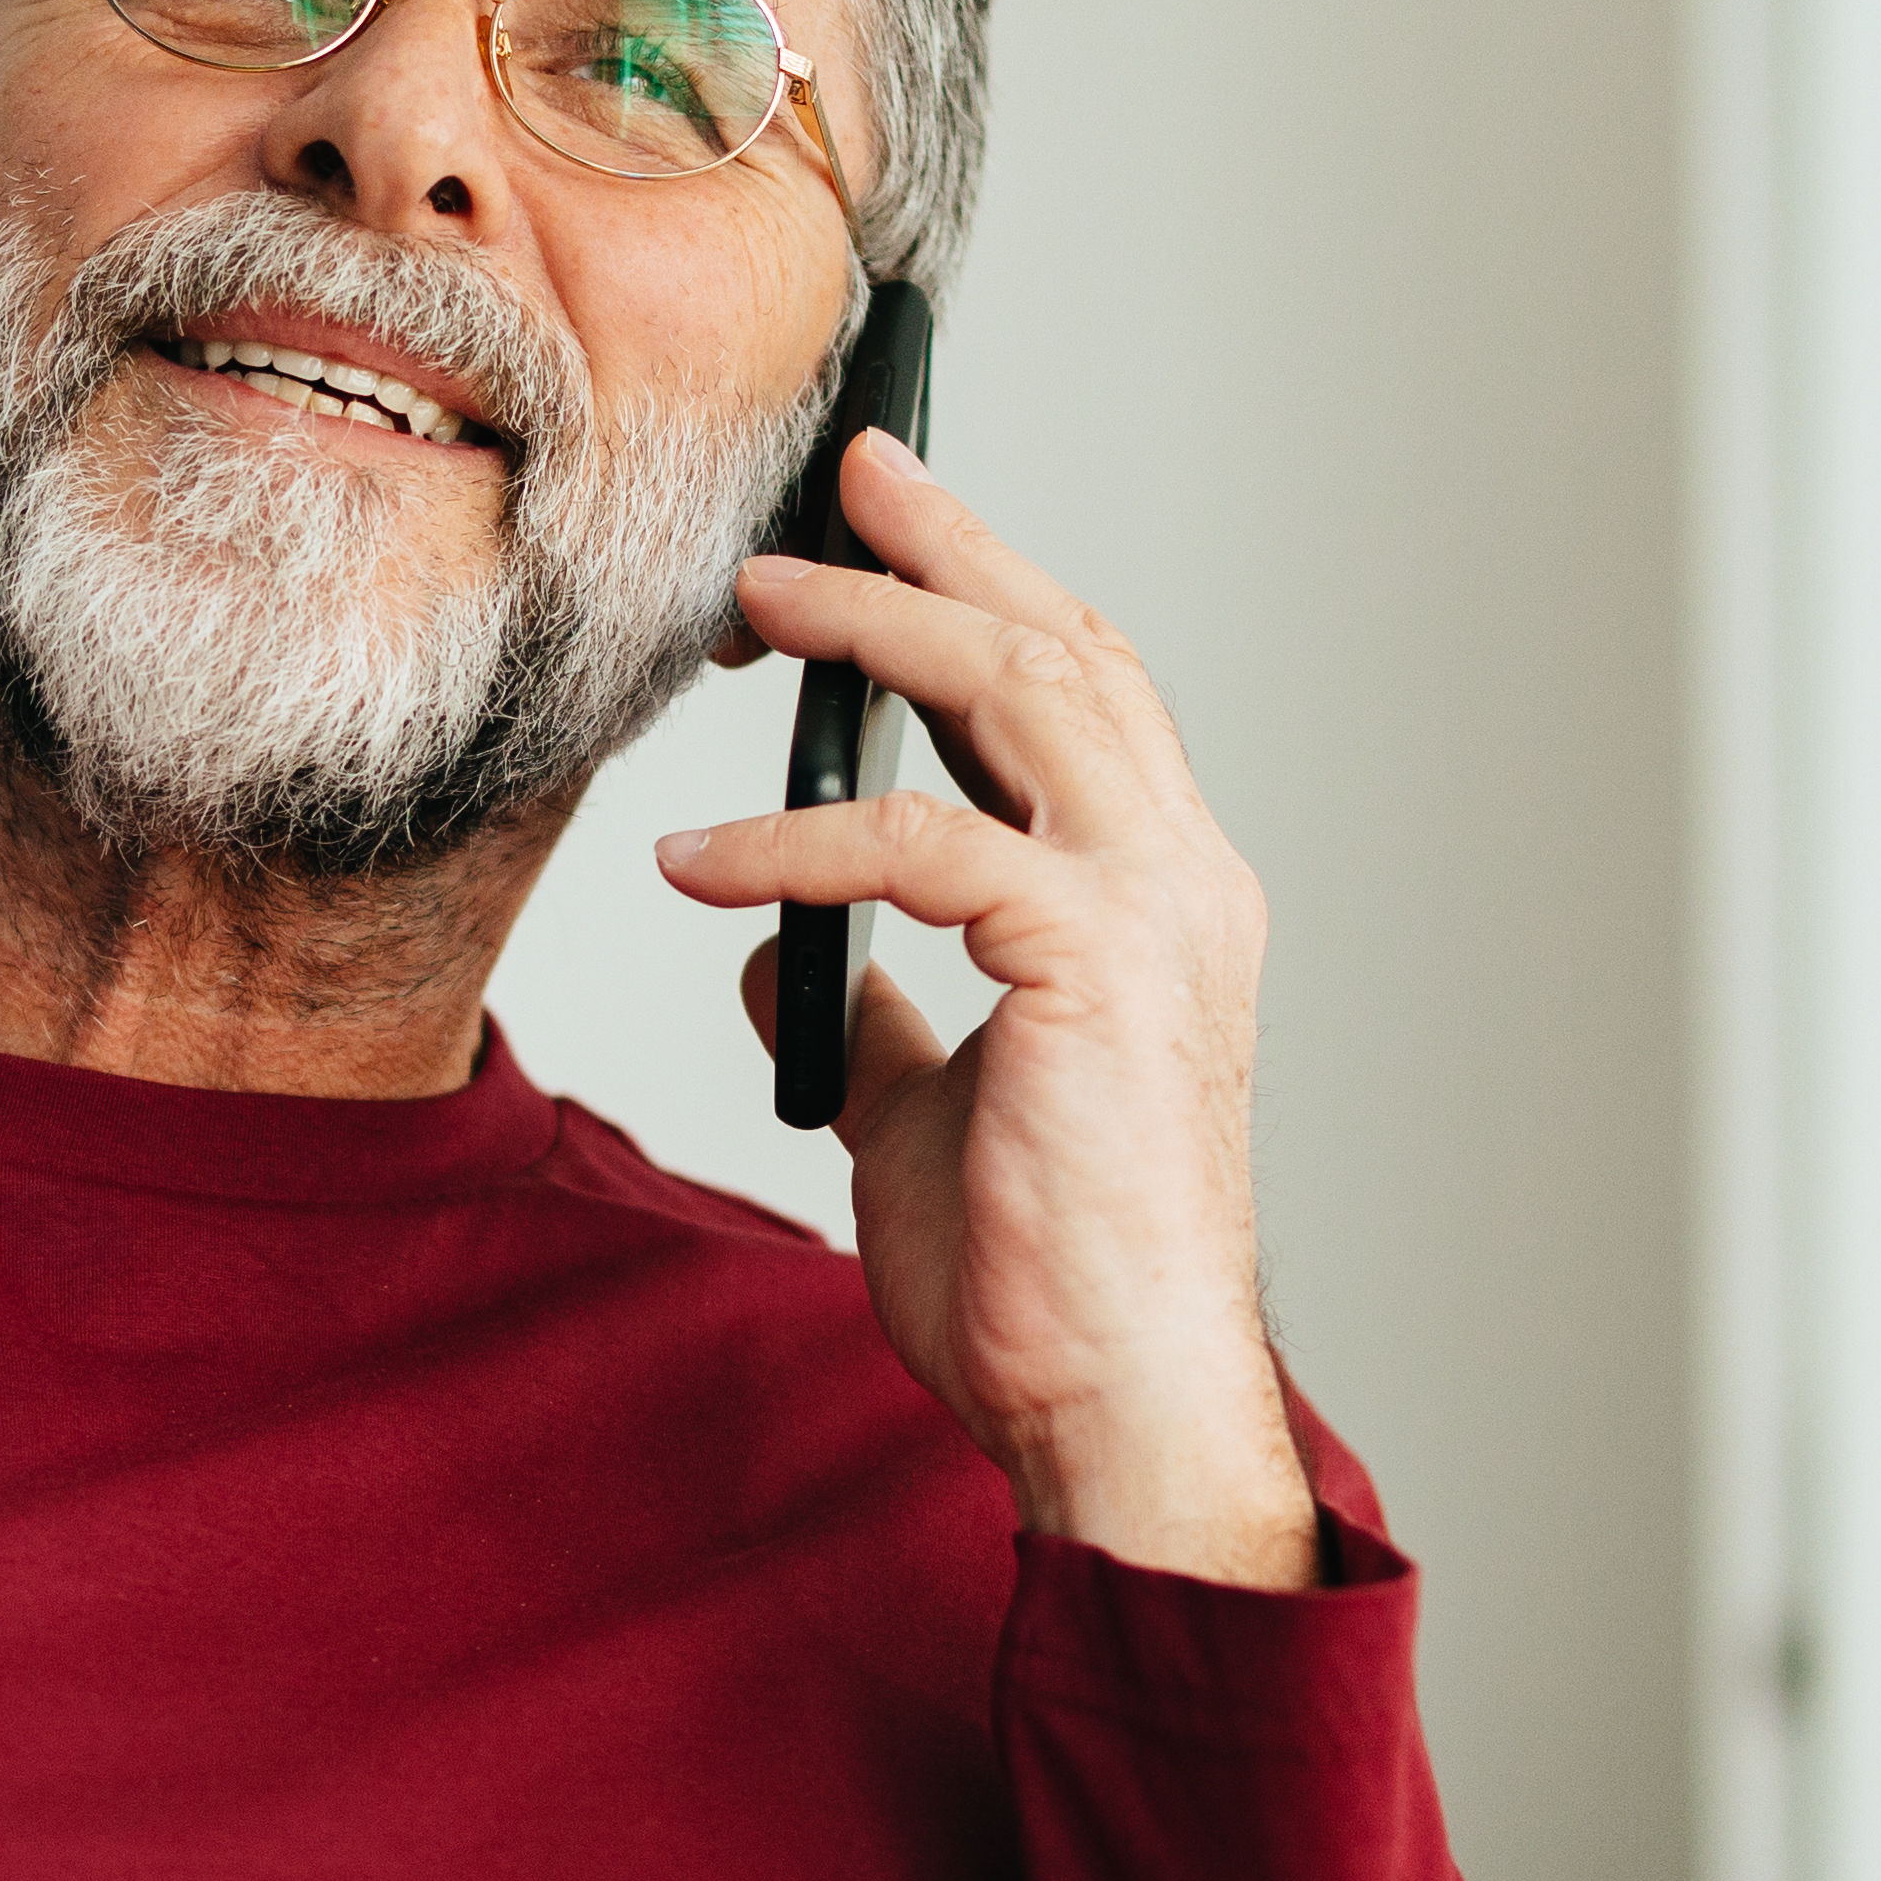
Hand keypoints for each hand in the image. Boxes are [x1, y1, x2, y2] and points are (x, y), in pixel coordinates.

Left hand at [657, 427, 1319, 1588]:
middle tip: (840, 476)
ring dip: (880, 628)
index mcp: (1159, 903)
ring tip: (756, 600)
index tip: (884, 518)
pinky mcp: (1093, 971)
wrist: (1110, 1403)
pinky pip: (924, 848)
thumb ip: (869, 1014)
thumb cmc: (1039, 1279)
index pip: (1080, 699)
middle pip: (1064, 652)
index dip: (985, 591)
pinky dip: (797, 836)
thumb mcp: (920, 1115)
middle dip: (946, 549)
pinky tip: (699, 862)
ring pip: (1022, 698)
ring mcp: (1154, 917)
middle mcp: (1182, 883)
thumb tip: (772, 953)